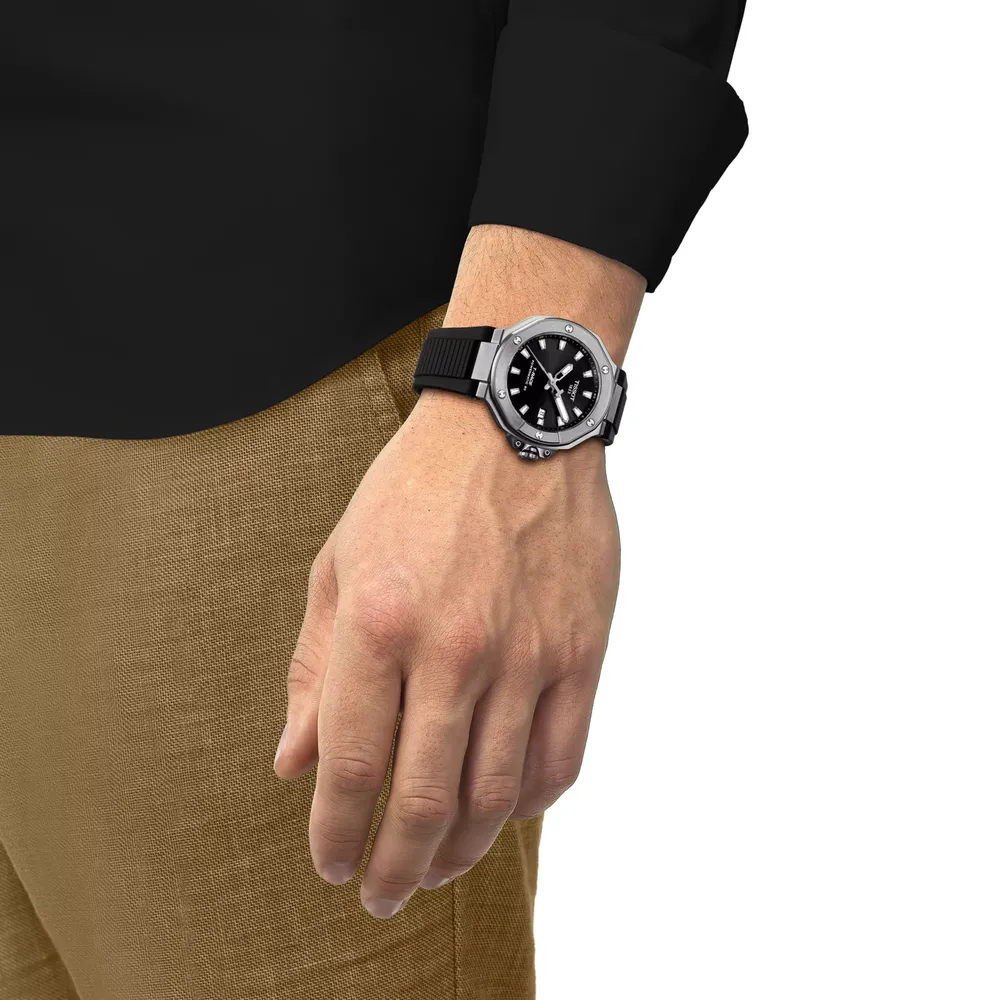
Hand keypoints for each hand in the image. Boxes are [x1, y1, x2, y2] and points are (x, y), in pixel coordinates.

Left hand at [273, 388, 620, 918]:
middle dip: (395, 868)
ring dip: (460, 850)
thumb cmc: (415, 490)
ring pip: (496, 794)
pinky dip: (529, 804)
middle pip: (423, 800)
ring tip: (436, 867)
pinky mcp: (582, 650)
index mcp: (380, 622)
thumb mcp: (340, 564)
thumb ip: (314, 669)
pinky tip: (503, 810)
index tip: (330, 865)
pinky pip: (562, 757)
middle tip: (382, 895)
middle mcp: (455, 648)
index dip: (335, 833)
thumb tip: (294, 763)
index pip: (351, 766)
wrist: (515, 425)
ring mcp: (529, 653)